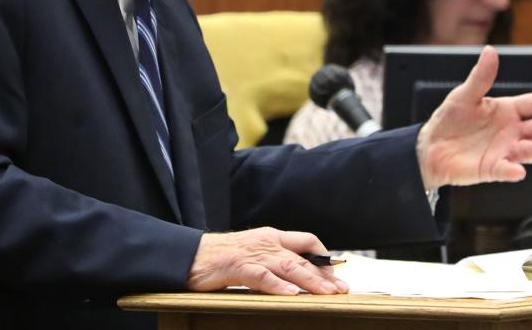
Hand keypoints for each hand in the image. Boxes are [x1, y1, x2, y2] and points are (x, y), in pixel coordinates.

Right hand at [186, 227, 349, 294]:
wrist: (190, 254)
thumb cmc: (220, 257)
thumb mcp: (252, 252)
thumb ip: (273, 258)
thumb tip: (296, 272)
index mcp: (270, 236)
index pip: (306, 240)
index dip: (324, 256)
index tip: (336, 273)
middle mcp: (266, 242)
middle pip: (302, 257)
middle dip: (324, 274)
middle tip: (341, 289)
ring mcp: (253, 254)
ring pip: (288, 266)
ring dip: (310, 281)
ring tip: (326, 293)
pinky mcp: (237, 267)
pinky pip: (261, 277)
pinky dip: (277, 286)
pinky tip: (290, 295)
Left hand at [416, 46, 531, 189]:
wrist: (432, 147)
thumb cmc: (450, 120)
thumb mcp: (465, 95)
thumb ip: (481, 77)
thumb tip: (490, 51)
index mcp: (507, 111)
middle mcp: (511, 131)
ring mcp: (504, 151)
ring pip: (528, 149)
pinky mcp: (492, 168)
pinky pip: (504, 170)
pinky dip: (511, 170)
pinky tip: (519, 170)